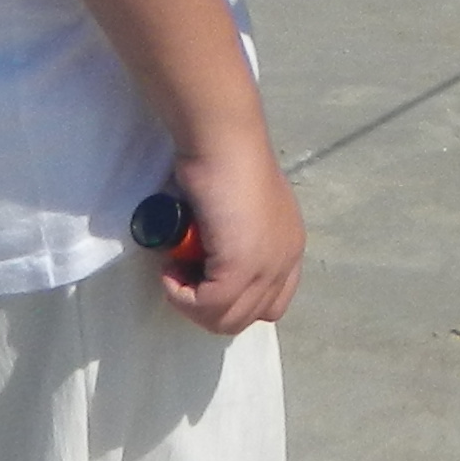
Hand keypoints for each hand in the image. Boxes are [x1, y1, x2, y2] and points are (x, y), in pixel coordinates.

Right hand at [159, 131, 304, 333]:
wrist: (223, 141)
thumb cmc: (222, 164)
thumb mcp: (237, 211)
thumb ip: (236, 239)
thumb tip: (207, 267)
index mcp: (289, 246)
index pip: (271, 303)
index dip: (234, 302)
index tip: (203, 279)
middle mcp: (285, 259)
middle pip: (247, 317)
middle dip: (207, 307)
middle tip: (183, 274)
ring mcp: (267, 265)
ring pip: (226, 319)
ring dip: (192, 303)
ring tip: (175, 269)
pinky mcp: (242, 267)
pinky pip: (207, 306)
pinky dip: (180, 295)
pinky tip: (170, 270)